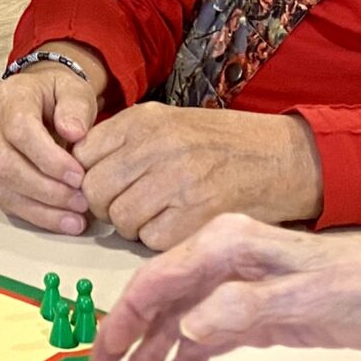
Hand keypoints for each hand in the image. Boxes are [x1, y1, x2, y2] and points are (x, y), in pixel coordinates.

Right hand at [0, 60, 102, 234]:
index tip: (78, 175)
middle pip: (6, 165)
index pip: (19, 130)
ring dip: (41, 209)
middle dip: (46, 190)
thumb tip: (75, 133)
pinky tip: (60, 220)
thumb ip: (76, 106)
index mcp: (10, 98)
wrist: (37, 96)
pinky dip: (35, 215)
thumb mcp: (73, 88)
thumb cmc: (55, 94)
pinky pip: (6, 201)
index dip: (48, 158)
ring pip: (2, 188)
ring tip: (74, 218)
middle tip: (80, 201)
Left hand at [73, 104, 321, 251]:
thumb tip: (78, 167)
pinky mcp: (195, 217)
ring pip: (119, 219)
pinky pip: (149, 239)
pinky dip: (159, 239)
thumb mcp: (168, 122)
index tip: (106, 184)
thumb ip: (123, 140)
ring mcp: (176, 182)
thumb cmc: (222, 144)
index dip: (88, 175)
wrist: (282, 158)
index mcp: (144, 121)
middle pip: (94, 191)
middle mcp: (156, 147)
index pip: (83, 156)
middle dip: (106, 205)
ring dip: (133, 225)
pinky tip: (179, 224)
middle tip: (132, 205)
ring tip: (160, 213)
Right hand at [92, 214, 360, 360]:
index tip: (105, 348)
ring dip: (157, 355)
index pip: (161, 277)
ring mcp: (241, 288)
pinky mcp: (257, 314)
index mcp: (231, 242)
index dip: (127, 313)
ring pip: (182, 322)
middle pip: (163, 298)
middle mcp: (228, 259)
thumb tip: (189, 326)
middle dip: (133, 336)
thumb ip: (244, 308)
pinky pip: (208, 338)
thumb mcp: (309, 296)